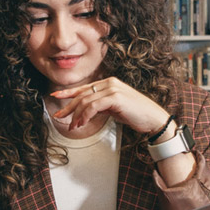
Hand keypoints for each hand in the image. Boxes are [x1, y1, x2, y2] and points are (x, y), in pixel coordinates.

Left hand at [51, 77, 169, 137]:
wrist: (153, 119)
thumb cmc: (135, 114)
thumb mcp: (114, 108)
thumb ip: (101, 106)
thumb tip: (86, 111)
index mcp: (109, 83)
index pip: (84, 87)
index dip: (68, 92)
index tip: (56, 95)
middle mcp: (109, 83)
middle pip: (82, 94)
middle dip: (68, 107)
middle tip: (59, 116)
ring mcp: (112, 89)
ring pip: (86, 101)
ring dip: (77, 115)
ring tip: (73, 126)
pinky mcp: (115, 97)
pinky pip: (93, 106)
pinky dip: (85, 116)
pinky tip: (82, 123)